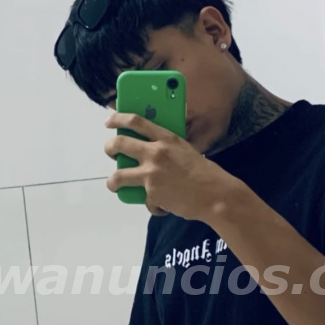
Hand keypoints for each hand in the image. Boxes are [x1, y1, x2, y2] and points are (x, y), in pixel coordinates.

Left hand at [104, 111, 238, 219]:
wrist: (215, 196)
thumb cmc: (205, 173)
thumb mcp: (186, 150)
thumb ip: (168, 147)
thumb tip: (151, 148)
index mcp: (166, 138)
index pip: (136, 121)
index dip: (118, 118)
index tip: (109, 121)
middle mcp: (155, 153)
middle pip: (119, 145)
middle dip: (109, 148)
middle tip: (110, 152)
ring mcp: (151, 175)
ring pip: (117, 177)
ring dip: (113, 182)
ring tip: (114, 184)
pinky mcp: (151, 194)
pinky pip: (145, 200)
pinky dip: (153, 204)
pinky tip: (162, 205)